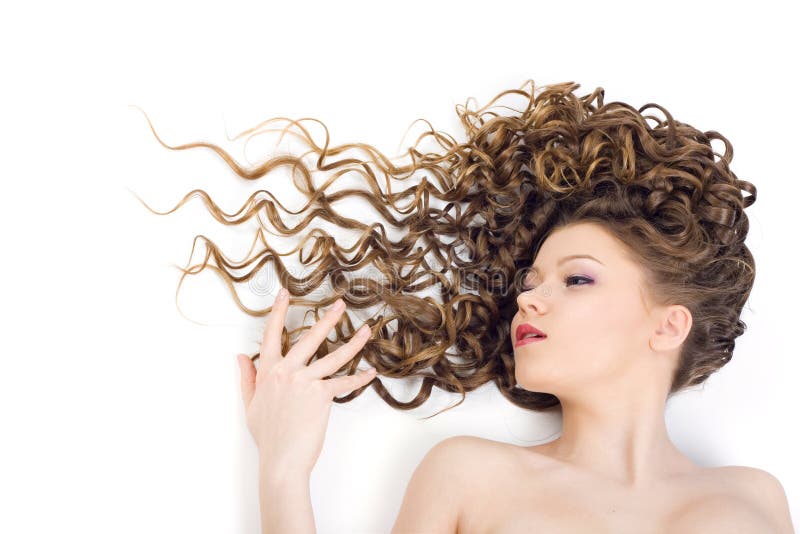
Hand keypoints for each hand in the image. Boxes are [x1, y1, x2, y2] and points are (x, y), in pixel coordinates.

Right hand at [235, 287, 375, 477]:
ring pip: (333, 357)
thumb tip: (241, 356)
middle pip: (310, 338)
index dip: (277, 312)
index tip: (285, 294)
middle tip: (341, 305)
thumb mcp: (251, 404)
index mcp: (268, 371)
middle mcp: (287, 371)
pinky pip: (344, 383)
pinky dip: (359, 379)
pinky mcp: (321, 395)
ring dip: (353, 343)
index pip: (271, 335)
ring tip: (366, 331)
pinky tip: (370, 372)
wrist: (281, 459)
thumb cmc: (267, 435)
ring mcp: (305, 381)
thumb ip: (248, 377)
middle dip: (328, 319)